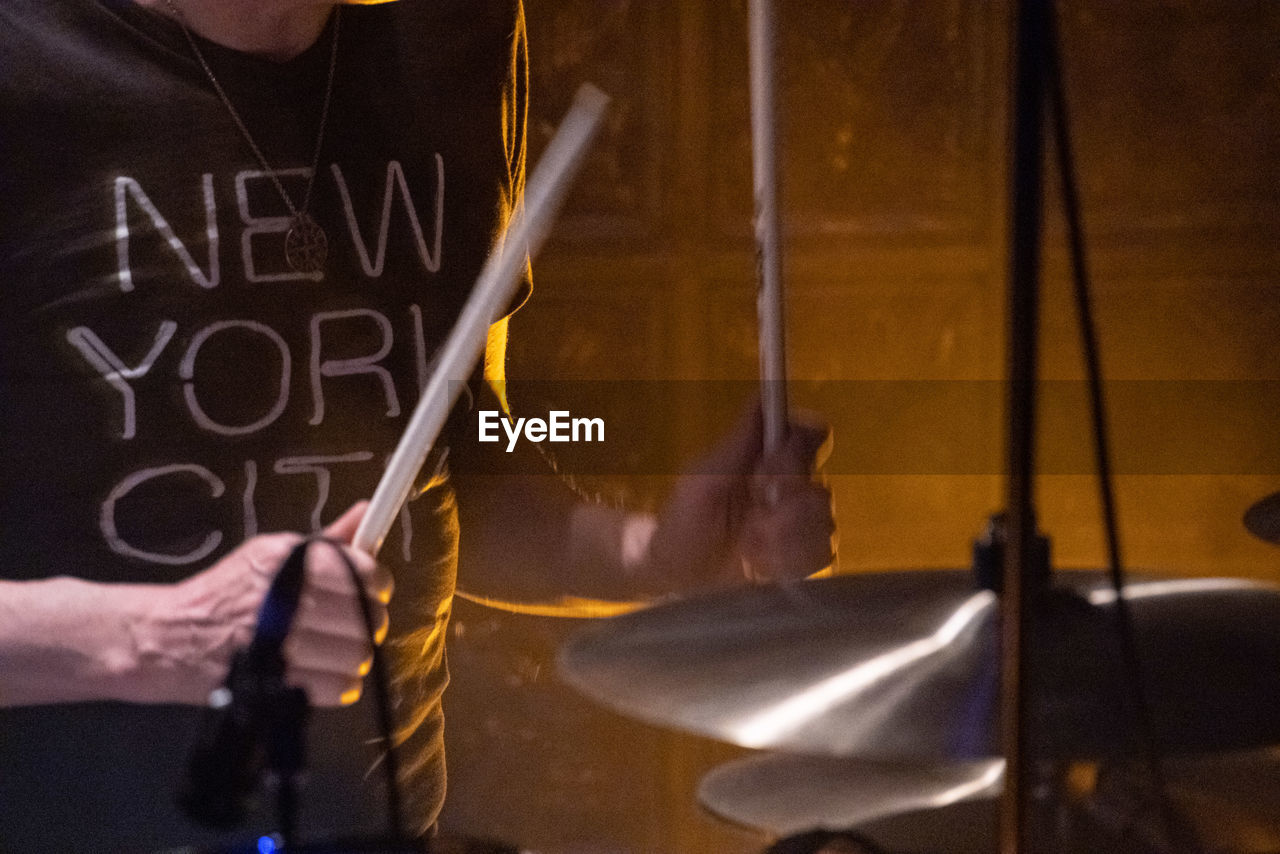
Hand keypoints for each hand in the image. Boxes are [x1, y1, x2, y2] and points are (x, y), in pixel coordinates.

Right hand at [143, 502, 391, 706]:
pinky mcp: (276, 681)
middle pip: (366, 617)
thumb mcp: (271, 554)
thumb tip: (368, 512)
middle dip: (369, 622)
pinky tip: (326, 673)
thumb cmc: (227, 592)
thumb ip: (327, 541)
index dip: (376, 585)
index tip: (371, 592)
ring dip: (354, 656)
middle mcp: (286, 596)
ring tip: (337, 651)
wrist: (169, 636)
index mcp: (289, 559)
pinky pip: (340, 687)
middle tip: (353, 626)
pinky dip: (341, 684)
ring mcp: (281, 641)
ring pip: (358, 654)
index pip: (364, 573)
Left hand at [647, 403, 835, 590]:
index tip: (770, 467)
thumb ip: (739, 441)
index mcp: (772, 459)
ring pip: (823, 522)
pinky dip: (785, 561)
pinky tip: (759, 563)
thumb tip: (764, 394)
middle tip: (753, 516)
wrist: (679, 575)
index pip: (811, 436)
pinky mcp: (804, 560)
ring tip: (750, 545)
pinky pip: (819, 555)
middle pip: (820, 485)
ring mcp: (802, 526)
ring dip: (782, 536)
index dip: (798, 451)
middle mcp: (794, 489)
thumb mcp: (704, 478)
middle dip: (783, 505)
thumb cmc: (686, 520)